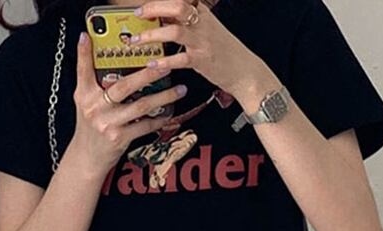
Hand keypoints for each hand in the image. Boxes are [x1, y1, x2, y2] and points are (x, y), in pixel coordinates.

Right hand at [70, 31, 187, 176]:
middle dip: (148, 74)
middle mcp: (95, 108)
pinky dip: (159, 119)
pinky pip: (145, 125)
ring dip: (163, 96)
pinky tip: (170, 112)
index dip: (84, 53)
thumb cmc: (90, 127)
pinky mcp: (119, 138)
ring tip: (179, 89)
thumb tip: (98, 54)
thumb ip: (91, 81)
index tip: (88, 36)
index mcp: (85, 95)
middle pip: (124, 85)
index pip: (83, 70)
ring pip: (141, 105)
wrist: (87, 158)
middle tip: (166, 64)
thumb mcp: (85, 103)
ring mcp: (108, 123)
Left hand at [129, 0, 268, 98]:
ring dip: (152, 35)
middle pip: (176, 5)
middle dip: (153, 7)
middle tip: (138, 14)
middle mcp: (202, 23)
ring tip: (137, 41)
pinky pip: (179, 59)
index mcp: (203, 12)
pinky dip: (164, 61)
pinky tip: (153, 64)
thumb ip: (186, 22)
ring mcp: (202, 41)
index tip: (145, 1)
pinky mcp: (202, 60)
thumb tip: (163, 17)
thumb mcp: (207, 30)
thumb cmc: (224, 51)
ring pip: (174, 30)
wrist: (245, 71)